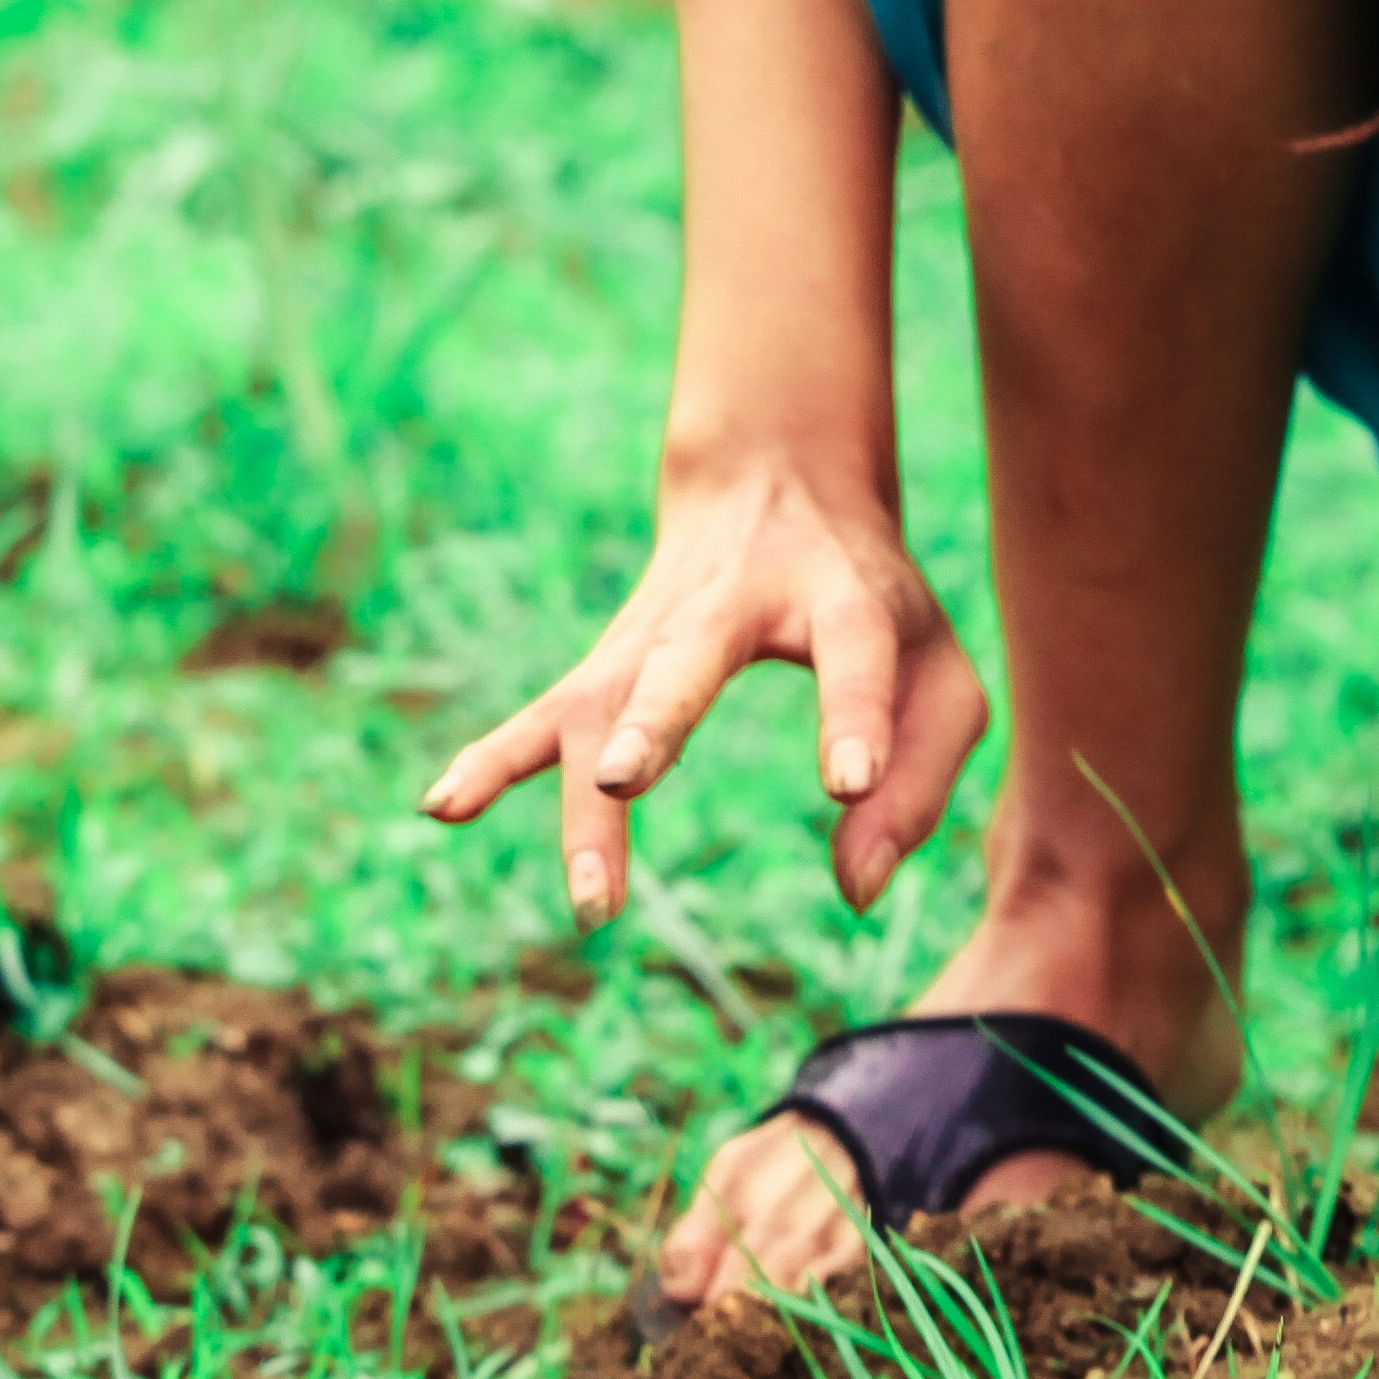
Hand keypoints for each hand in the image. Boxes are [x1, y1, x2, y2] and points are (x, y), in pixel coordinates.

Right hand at [420, 455, 988, 927]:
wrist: (779, 484)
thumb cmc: (876, 605)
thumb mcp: (937, 672)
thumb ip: (920, 781)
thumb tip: (856, 892)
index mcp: (841, 594)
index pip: (852, 651)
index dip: (851, 715)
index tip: (845, 783)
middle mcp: (735, 603)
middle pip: (691, 656)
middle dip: (656, 715)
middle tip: (627, 777)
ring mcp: (657, 632)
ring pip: (602, 701)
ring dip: (578, 791)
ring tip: (588, 894)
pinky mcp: (607, 666)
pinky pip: (543, 714)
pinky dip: (493, 759)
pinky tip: (441, 807)